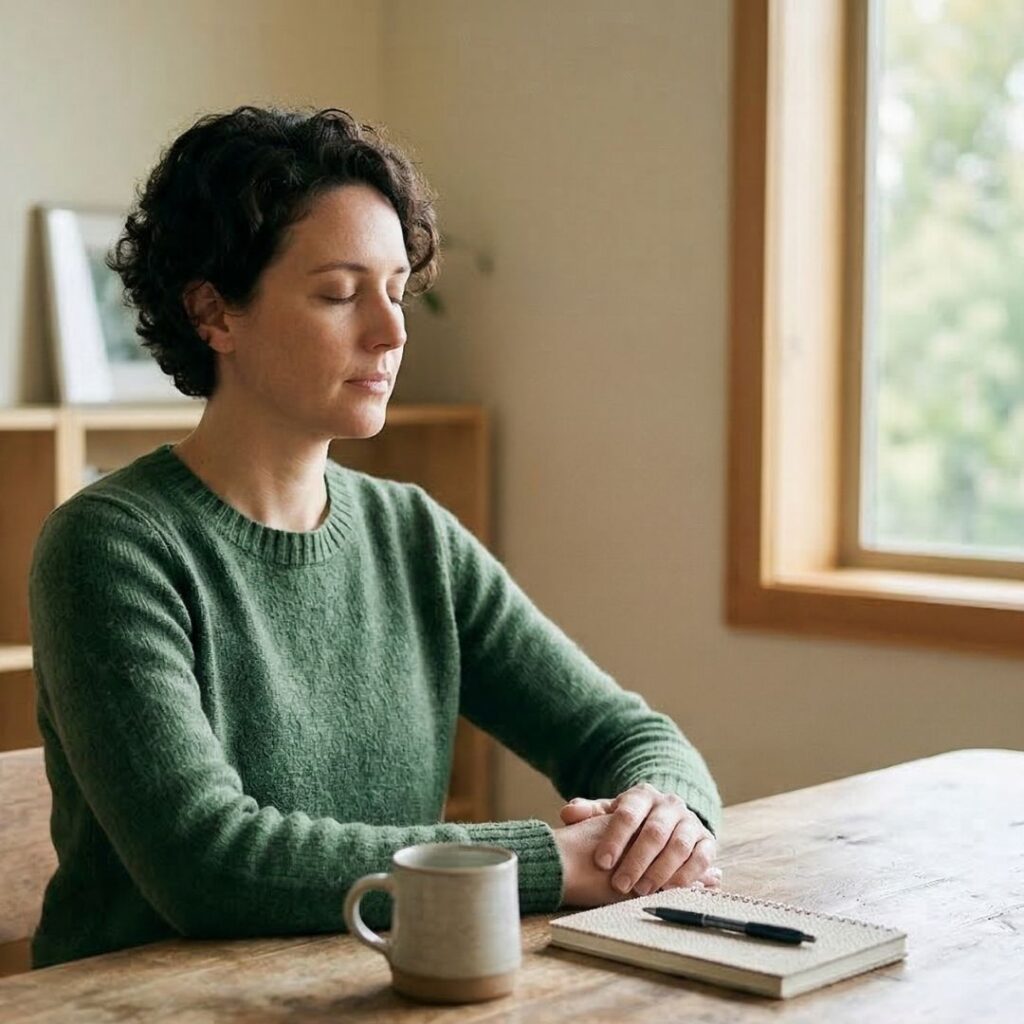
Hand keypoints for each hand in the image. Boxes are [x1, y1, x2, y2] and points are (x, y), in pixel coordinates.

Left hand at [558, 783, 720, 895]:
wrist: (667, 820)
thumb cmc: (631, 822)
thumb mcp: (609, 815)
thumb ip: (588, 813)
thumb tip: (568, 812)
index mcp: (642, 795)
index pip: (627, 814)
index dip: (614, 839)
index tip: (601, 862)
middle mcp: (669, 804)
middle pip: (654, 832)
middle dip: (636, 861)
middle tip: (620, 885)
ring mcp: (690, 821)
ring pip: (678, 846)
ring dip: (660, 871)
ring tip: (641, 891)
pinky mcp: (706, 840)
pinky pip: (701, 858)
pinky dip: (686, 876)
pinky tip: (669, 890)